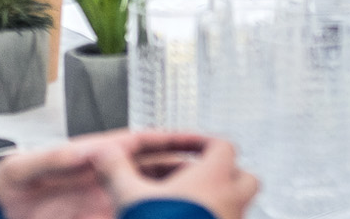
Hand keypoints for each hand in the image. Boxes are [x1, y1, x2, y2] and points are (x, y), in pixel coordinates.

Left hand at [0, 132, 242, 218]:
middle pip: (157, 169)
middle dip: (187, 169)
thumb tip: (82, 151)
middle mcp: (108, 176)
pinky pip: (133, 217)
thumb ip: (52, 158)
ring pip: (151, 196)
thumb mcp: (25, 167)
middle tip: (217, 172)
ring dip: (175, 196)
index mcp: (98, 154)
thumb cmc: (10, 184)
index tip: (204, 140)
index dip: (176, 140)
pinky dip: (153, 215)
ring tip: (201, 199)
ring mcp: (106, 201)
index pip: (145, 142)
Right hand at [95, 133, 257, 218]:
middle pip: (244, 176)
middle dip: (227, 174)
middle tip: (204, 177)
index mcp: (214, 177)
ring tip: (194, 207)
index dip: (205, 142)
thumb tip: (105, 154)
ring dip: (221, 202)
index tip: (192, 146)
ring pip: (239, 205)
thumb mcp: (130, 198)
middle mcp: (231, 199)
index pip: (223, 145)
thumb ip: (117, 171)